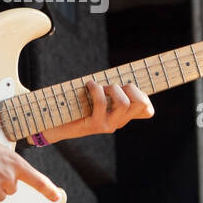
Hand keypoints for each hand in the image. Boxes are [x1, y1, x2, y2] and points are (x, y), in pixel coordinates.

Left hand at [40, 81, 154, 143]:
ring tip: (99, 87)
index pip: (147, 110)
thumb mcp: (95, 95)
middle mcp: (119, 122)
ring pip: (124, 103)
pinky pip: (102, 103)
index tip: (130, 84)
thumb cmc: (74, 105)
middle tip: (110, 86)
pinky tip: (88, 86)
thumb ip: (108, 89)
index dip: (145, 95)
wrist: (54, 125)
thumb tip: (118, 77)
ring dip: (112, 88)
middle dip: (128, 87)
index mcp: (122, 115)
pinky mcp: (96, 125)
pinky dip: (96, 89)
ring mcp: (109, 125)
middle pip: (141, 103)